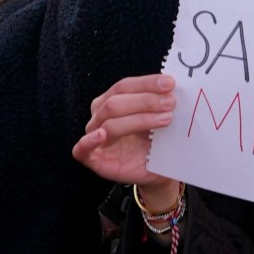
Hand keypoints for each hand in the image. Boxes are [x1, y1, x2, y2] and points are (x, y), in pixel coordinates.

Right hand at [72, 74, 177, 188]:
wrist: (157, 171)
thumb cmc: (156, 141)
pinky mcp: (92, 159)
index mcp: (112, 100)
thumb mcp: (159, 117)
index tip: (170, 83)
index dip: (146, 83)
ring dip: (139, 119)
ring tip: (165, 119)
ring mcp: (94, 136)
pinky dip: (89, 141)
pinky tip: (101, 135)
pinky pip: (82, 149)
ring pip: (109, 123)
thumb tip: (172, 83)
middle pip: (116, 102)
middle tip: (171, 103)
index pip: (124, 86)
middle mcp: (100, 115)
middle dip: (145, 101)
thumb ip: (160, 101)